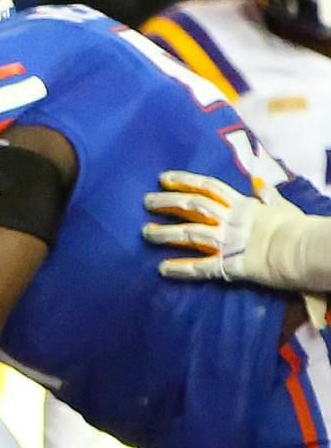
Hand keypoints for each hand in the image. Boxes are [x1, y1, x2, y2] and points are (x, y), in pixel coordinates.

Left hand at [141, 170, 330, 290]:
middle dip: (167, 202)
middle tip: (146, 201)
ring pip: (189, 234)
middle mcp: (229, 220)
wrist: (302, 249)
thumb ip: (267, 195)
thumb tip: (259, 183)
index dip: (184, 180)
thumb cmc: (295, 227)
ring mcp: (226, 242)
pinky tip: (162, 269)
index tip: (163, 178)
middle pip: (193, 206)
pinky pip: (198, 267)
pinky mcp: (227, 265)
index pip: (208, 187)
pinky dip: (180, 269)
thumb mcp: (281, 206)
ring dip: (165, 233)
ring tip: (145, 233)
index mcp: (241, 204)